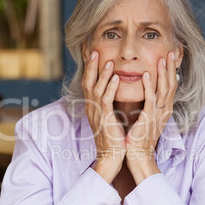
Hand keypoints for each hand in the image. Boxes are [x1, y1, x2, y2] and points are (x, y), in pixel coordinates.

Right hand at [82, 51, 125, 182]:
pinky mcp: (104, 119)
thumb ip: (108, 102)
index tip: (91, 54)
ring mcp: (96, 113)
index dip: (89, 68)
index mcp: (92, 106)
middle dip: (90, 66)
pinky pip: (106, 100)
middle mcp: (91, 107)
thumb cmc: (113, 136)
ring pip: (96, 88)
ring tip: (108, 60)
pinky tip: (117, 78)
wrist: (112, 155)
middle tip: (93, 50)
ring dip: (102, 74)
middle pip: (87, 82)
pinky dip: (110, 88)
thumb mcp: (109, 116)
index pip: (88, 83)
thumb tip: (114, 89)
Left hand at [125, 51, 177, 183]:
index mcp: (164, 111)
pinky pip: (150, 100)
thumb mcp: (146, 119)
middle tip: (170, 52)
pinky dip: (150, 86)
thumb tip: (146, 95)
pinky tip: (147, 75)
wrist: (138, 156)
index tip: (169, 59)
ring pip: (164, 89)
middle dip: (171, 68)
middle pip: (171, 85)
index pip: (170, 87)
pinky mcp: (149, 119)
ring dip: (163, 73)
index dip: (171, 72)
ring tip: (162, 58)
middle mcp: (164, 111)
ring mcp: (158, 115)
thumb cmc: (139, 139)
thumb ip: (148, 107)